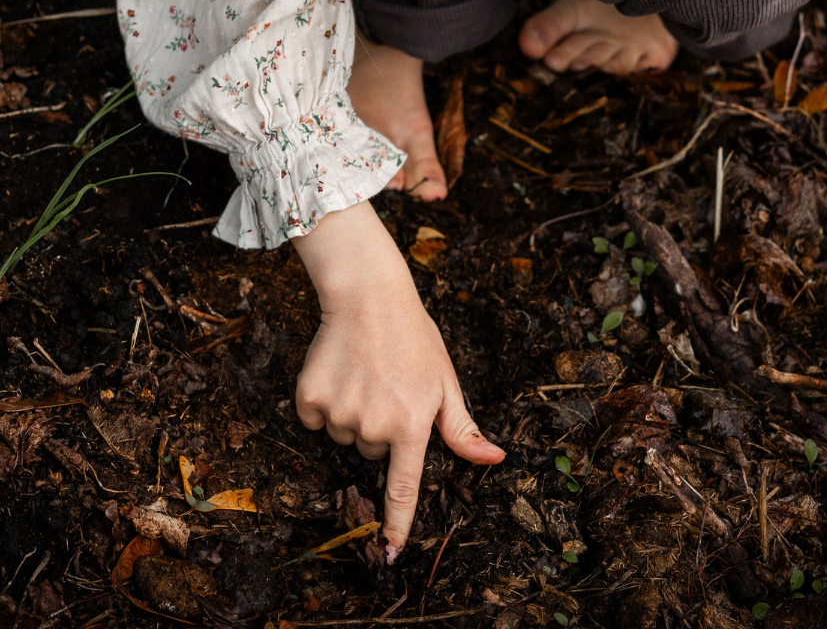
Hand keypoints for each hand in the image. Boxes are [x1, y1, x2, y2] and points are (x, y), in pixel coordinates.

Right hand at [291, 202, 503, 561]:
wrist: (369, 296)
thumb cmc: (414, 338)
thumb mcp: (445, 381)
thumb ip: (462, 429)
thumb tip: (494, 460)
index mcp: (413, 424)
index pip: (403, 488)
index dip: (396, 524)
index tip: (388, 553)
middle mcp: (375, 426)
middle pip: (372, 450)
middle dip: (379, 426)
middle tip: (387, 385)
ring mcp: (341, 413)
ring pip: (344, 434)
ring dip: (353, 413)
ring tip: (365, 372)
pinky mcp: (310, 399)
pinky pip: (315, 419)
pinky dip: (323, 401)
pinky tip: (339, 370)